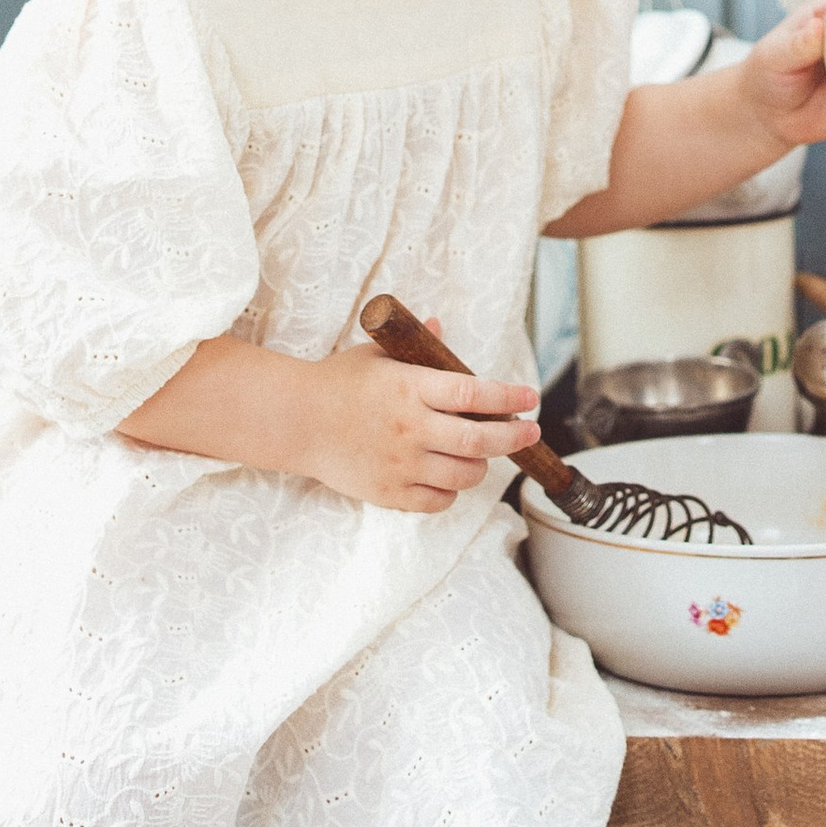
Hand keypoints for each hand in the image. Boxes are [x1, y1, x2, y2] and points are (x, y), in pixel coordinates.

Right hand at [303, 346, 540, 514]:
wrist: (295, 421)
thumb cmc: (338, 383)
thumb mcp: (376, 355)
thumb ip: (416, 347)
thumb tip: (441, 325)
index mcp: (410, 388)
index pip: (475, 394)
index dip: (509, 396)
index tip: (530, 396)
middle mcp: (410, 428)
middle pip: (480, 440)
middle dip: (514, 437)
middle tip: (529, 432)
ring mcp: (401, 465)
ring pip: (465, 474)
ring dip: (481, 464)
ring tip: (479, 453)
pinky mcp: (390, 494)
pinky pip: (439, 500)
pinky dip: (451, 490)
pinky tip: (447, 475)